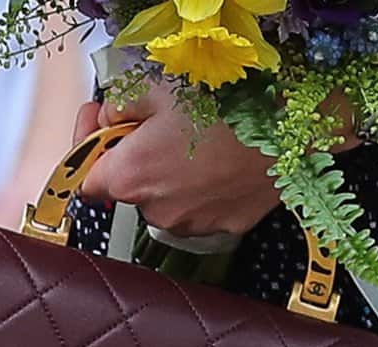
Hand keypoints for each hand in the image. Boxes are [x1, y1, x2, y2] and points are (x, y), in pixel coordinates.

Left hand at [72, 84, 280, 237]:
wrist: (290, 128)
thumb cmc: (226, 105)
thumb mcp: (159, 89)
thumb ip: (118, 106)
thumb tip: (108, 118)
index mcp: (129, 177)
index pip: (86, 181)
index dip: (90, 154)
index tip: (102, 133)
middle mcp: (154, 210)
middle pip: (130, 189)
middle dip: (137, 160)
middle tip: (161, 129)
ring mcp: (189, 223)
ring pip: (166, 201)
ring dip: (172, 178)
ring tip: (200, 145)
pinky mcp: (221, 227)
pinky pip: (199, 209)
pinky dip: (202, 191)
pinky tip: (221, 163)